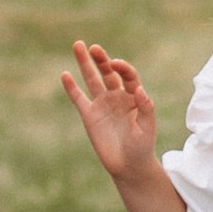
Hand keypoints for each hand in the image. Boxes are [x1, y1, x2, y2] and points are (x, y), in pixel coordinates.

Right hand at [60, 39, 155, 180]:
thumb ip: (145, 108)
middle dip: (101, 59)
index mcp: (134, 96)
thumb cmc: (142, 147)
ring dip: (85, 63)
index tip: (115, 64)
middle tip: (93, 48)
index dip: (122, 68)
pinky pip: (79, 98)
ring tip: (78, 45)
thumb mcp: (147, 127)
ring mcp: (102, 104)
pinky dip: (72, 87)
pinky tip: (65, 75)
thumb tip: (140, 89)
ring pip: (92, 79)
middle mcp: (117, 96)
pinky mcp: (89, 115)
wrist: (129, 166)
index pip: (128, 75)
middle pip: (108, 72)